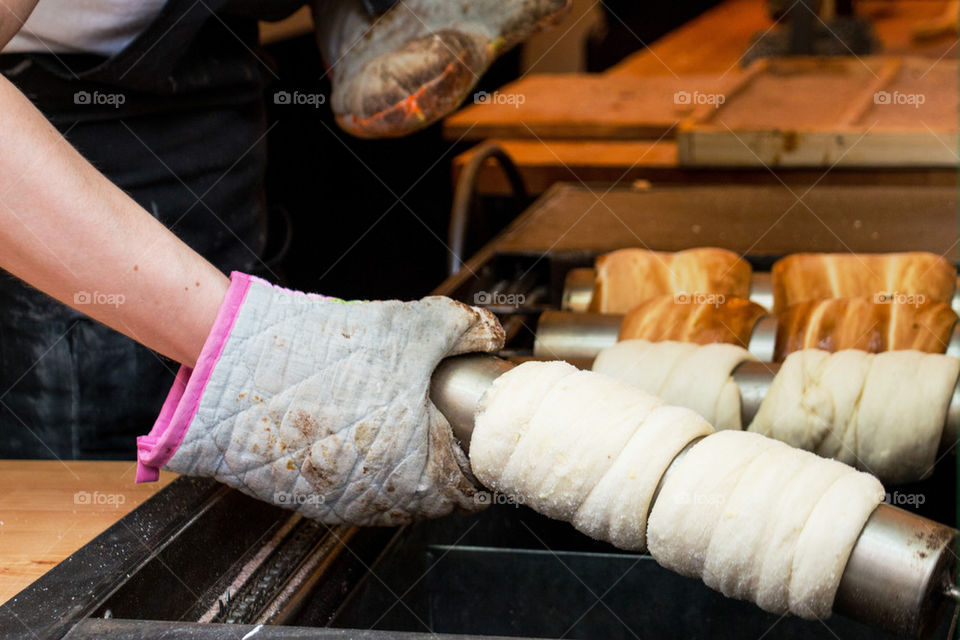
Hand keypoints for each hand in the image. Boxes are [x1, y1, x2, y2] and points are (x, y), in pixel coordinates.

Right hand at [136, 273, 504, 525]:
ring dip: (400, 462)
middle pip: (431, 494)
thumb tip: (491, 333)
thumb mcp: (416, 327)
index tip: (479, 441)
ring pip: (389, 492)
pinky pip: (348, 486)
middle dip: (440, 458)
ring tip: (397, 418)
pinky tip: (356, 423)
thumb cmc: (330, 354)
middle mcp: (381, 503)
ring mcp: (338, 505)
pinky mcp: (303, 496)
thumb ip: (465, 330)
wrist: (239, 366)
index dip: (479, 461)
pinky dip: (360, 463)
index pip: (471, 492)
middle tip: (440, 421)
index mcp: (420, 477)